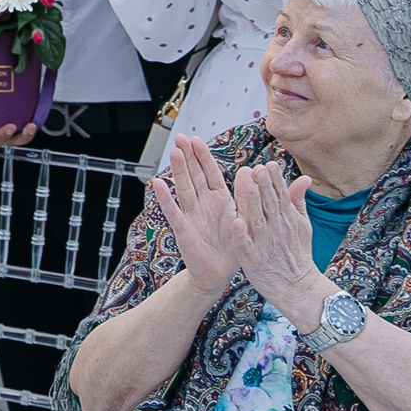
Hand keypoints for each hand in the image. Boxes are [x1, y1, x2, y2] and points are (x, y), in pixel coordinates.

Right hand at [151, 135, 245, 300]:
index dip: (203, 156)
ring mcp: (192, 216)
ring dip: (179, 171)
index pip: (210, 172)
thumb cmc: (232, 246)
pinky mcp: (183, 230)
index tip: (196, 139)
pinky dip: (166, 198)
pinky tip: (159, 184)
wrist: (219, 273)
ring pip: (184, 188)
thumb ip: (246, 197)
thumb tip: (251, 171)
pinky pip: (173, 212)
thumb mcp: (245, 219)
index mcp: (220, 200)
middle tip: (180, 137)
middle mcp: (204, 204)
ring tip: (174, 153)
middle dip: (188, 156)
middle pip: (194, 176)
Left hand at [226, 159, 324, 315]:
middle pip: (269, 203)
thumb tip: (305, 178)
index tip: (269, 164)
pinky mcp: (253, 258)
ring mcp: (264, 242)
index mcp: (286, 218)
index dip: (275, 179)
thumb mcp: (302, 225)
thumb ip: (298, 200)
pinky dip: (241, 234)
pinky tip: (236, 223)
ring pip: (257, 219)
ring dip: (252, 203)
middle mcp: (276, 227)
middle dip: (264, 185)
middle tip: (258, 168)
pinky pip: (246, 244)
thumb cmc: (296, 253)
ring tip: (248, 186)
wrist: (297, 287)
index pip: (280, 194)